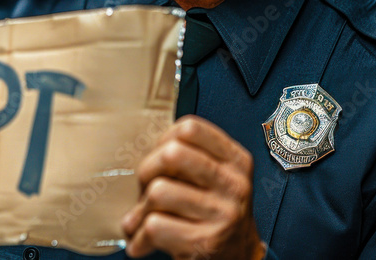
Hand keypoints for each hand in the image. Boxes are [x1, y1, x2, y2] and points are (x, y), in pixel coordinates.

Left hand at [121, 116, 264, 259]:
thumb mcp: (215, 178)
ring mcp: (222, 214)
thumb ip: (189, 158)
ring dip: (142, 209)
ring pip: (158, 191)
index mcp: (236, 161)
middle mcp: (233, 184)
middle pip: (172, 154)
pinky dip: (140, 237)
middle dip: (147, 171)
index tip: (159, 157)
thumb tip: (137, 150)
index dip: (164, 139)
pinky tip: (143, 242)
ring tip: (144, 219)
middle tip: (146, 188)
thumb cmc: (215, 212)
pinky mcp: (205, 242)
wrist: (237, 258)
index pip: (190, 128)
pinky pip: (154, 226)